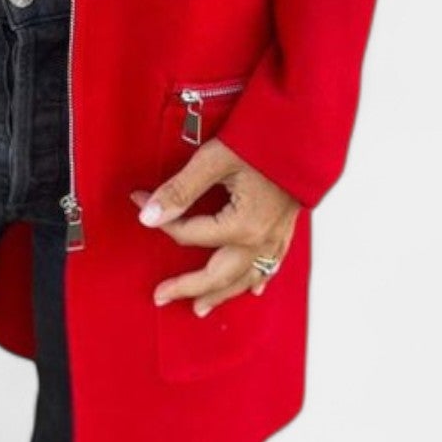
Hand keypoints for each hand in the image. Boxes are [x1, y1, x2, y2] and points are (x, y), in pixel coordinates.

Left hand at [130, 139, 300, 315]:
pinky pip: (270, 267)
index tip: (137, 200)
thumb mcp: (214, 161)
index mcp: (241, 225)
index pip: (189, 234)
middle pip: (217, 274)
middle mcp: (260, 241)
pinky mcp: (285, 232)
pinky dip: (257, 281)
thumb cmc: (260, 140)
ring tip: (199, 309)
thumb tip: (147, 216)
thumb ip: (180, 190)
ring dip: (221, 295)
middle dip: (187, 287)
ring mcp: (276, 239)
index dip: (162, 221)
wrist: (304, 133)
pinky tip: (253, 290)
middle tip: (160, 296)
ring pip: (245, 279)